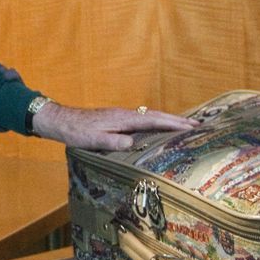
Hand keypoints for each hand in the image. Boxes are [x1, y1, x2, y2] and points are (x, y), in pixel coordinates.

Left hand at [32, 101, 199, 151]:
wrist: (61, 120)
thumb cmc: (76, 131)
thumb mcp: (94, 140)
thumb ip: (113, 142)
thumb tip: (132, 145)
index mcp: (124, 119)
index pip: (154, 121)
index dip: (173, 124)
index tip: (192, 127)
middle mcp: (126, 114)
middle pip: (157, 116)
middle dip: (178, 121)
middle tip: (199, 125)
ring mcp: (122, 116)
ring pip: (151, 117)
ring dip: (169, 121)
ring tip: (186, 127)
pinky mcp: (117, 120)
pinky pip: (143, 121)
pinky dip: (157, 123)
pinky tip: (159, 130)